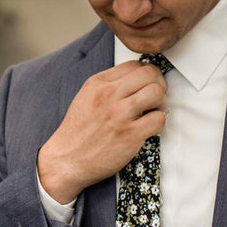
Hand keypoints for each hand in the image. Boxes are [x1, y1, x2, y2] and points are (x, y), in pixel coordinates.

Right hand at [37, 60, 167, 202]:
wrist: (66, 161)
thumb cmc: (78, 132)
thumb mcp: (86, 98)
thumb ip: (109, 86)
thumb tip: (136, 81)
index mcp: (98, 83)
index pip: (135, 65)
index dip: (148, 75)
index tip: (147, 87)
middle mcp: (109, 95)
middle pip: (149, 74)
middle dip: (159, 85)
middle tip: (155, 100)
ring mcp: (120, 114)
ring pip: (157, 93)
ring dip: (161, 103)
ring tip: (152, 114)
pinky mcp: (130, 135)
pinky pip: (159, 119)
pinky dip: (159, 124)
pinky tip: (149, 130)